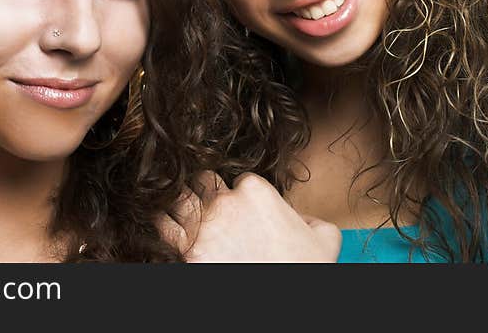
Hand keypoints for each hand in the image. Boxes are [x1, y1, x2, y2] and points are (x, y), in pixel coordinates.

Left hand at [159, 171, 340, 261]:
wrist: (284, 309)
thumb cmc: (304, 271)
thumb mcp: (325, 240)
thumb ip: (313, 219)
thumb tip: (304, 220)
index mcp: (256, 191)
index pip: (238, 178)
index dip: (239, 195)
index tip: (241, 211)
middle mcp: (226, 202)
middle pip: (202, 181)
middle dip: (206, 194)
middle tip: (212, 212)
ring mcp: (203, 225)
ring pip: (178, 198)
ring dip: (181, 206)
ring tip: (186, 218)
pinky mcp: (186, 251)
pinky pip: (162, 225)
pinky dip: (164, 225)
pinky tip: (172, 233)